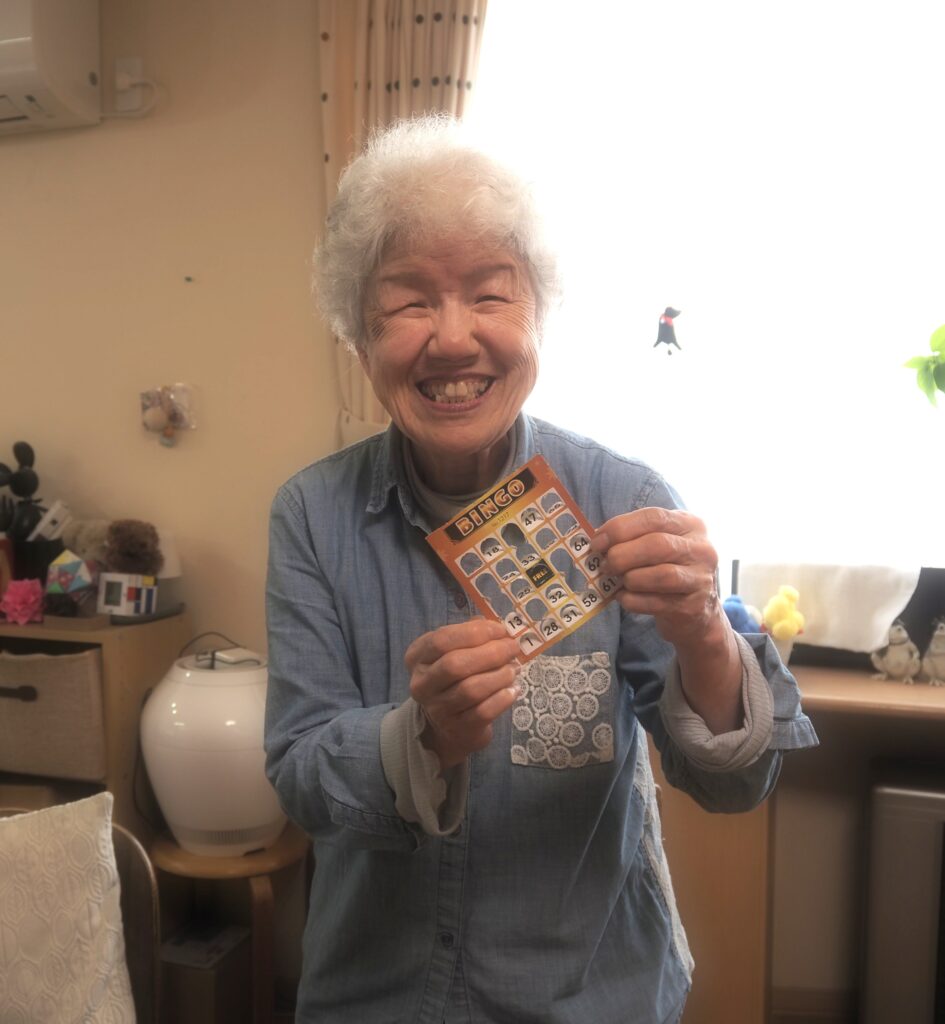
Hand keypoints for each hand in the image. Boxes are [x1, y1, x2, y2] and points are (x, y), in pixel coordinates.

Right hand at [405, 618, 520, 769]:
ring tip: (514, 669)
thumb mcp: (455, 651)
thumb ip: (470, 634)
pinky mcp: (456, 728)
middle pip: (455, 665)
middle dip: (491, 653)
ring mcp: (437, 709)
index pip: (441, 640)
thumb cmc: (455, 677)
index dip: (475, 633)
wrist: (450, 724)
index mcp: (417, 658)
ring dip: (499, 676)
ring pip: (470, 689)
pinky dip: (502, 699)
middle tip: (513, 648)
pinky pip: (483, 712)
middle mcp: (421, 684)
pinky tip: (513, 690)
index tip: (501, 630)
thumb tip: (494, 625)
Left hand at [591, 507, 725, 647]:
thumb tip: (597, 540)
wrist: (695, 610)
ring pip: (661, 575)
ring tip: (616, 582)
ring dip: (630, 579)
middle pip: (658, 544)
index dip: (620, 528)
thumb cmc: (667, 568)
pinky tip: (624, 598)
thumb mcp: (658, 544)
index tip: (597, 542)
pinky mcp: (694, 606)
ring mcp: (701, 578)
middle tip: (604, 565)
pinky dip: (633, 600)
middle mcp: (702, 549)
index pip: (654, 517)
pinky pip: (657, 602)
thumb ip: (632, 537)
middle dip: (622, 555)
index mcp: (690, 524)